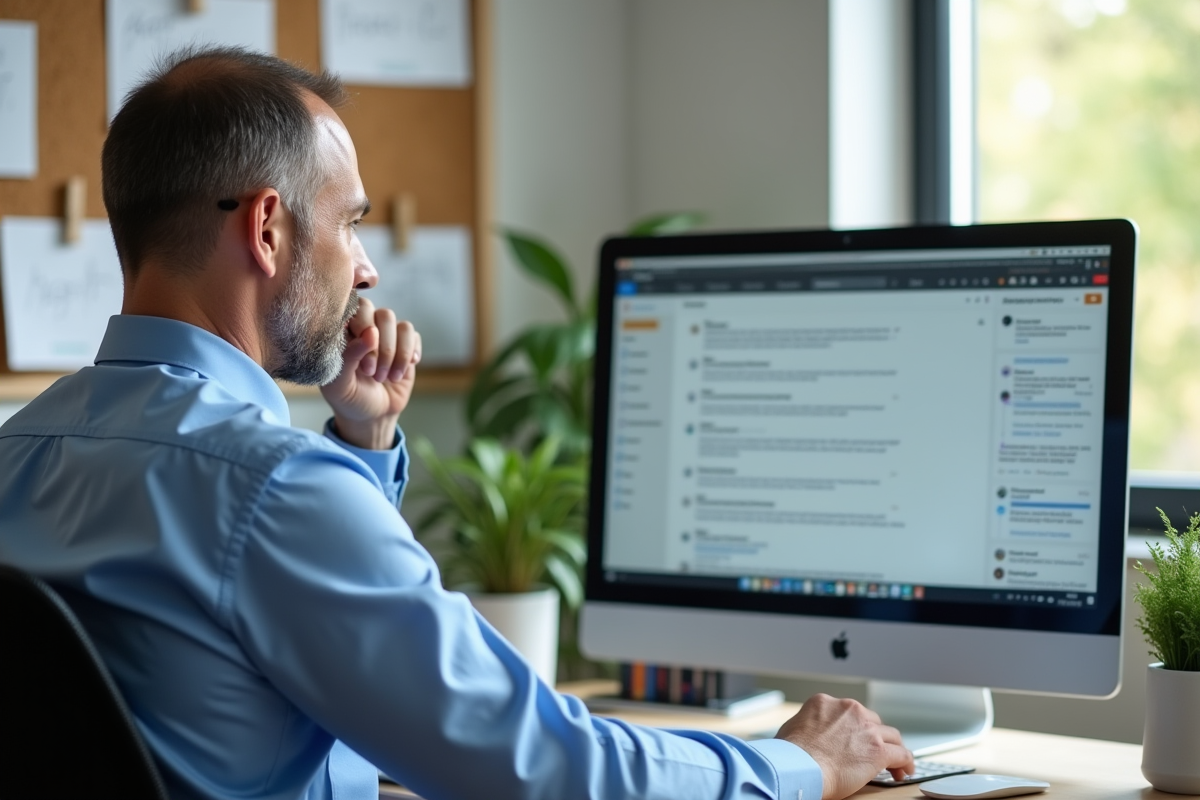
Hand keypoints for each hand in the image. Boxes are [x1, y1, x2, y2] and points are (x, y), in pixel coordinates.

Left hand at [320, 296, 421, 449]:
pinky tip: (403, 370)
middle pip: (383, 314)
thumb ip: (350, 356)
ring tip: (387, 378)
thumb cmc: (349, 398)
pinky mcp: (407, 346)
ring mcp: (389, 336)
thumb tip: (371, 332)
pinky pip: (414, 337)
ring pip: (402, 326)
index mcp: (345, 331)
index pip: (355, 307)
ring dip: (397, 355)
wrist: (372, 416)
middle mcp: (368, 328)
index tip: (362, 358)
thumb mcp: (340, 384)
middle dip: (383, 346)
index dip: (362, 327)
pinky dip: (410, 355)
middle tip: (372, 372)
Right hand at [775, 693, 913, 799]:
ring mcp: (867, 729)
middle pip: (872, 721)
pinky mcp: (879, 750)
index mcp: (826, 702)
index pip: (849, 712)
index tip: (855, 738)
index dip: (855, 727)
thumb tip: (808, 734)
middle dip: (873, 736)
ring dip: (892, 747)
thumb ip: (807, 725)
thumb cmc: (791, 753)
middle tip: (873, 751)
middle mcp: (849, 710)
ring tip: (895, 762)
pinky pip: (902, 754)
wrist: (800, 766)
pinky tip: (904, 771)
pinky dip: (905, 763)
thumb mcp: (792, 727)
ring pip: (891, 735)